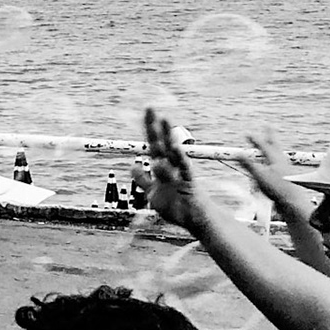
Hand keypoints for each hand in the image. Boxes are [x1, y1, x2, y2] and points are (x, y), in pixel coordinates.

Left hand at [143, 107, 202, 228]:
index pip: (154, 144)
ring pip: (174, 151)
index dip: (149, 129)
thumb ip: (143, 180)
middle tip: (150, 108)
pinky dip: (179, 159)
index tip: (148, 110)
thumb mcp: (153, 193)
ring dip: (168, 136)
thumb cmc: (177, 206)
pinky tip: (174, 148)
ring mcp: (181, 173)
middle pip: (162, 143)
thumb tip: (134, 164)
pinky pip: (185, 169)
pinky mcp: (190, 183)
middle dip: (156, 127)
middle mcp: (172, 167)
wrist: (195, 221)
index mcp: (162, 167)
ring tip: (163, 120)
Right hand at [239, 127, 304, 204]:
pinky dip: (273, 157)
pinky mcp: (286, 175)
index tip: (246, 133)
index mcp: (276, 159)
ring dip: (272, 145)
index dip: (254, 139)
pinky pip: (278, 162)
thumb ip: (249, 164)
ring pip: (277, 153)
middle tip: (268, 125)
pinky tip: (273, 162)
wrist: (293, 202)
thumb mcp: (259, 176)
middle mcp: (282, 160)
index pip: (264, 145)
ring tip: (270, 141)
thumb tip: (239, 153)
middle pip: (274, 144)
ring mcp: (285, 167)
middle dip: (270, 135)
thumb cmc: (276, 189)